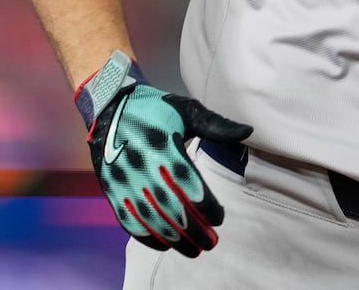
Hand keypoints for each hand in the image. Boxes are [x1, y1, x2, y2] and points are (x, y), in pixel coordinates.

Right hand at [84, 66, 252, 255]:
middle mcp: (143, 166)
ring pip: (152, 219)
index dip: (206, 205)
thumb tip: (248, 132)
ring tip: (193, 250)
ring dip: (174, 239)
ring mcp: (125, 181)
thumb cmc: (155, 109)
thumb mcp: (187, 110)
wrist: (110, 107)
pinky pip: (129, 220)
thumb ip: (216, 125)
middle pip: (172, 207)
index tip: (219, 218)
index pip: (188, 184)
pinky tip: (164, 245)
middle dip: (194, 229)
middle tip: (212, 242)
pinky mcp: (112, 190)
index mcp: (164, 146)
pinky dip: (146, 236)